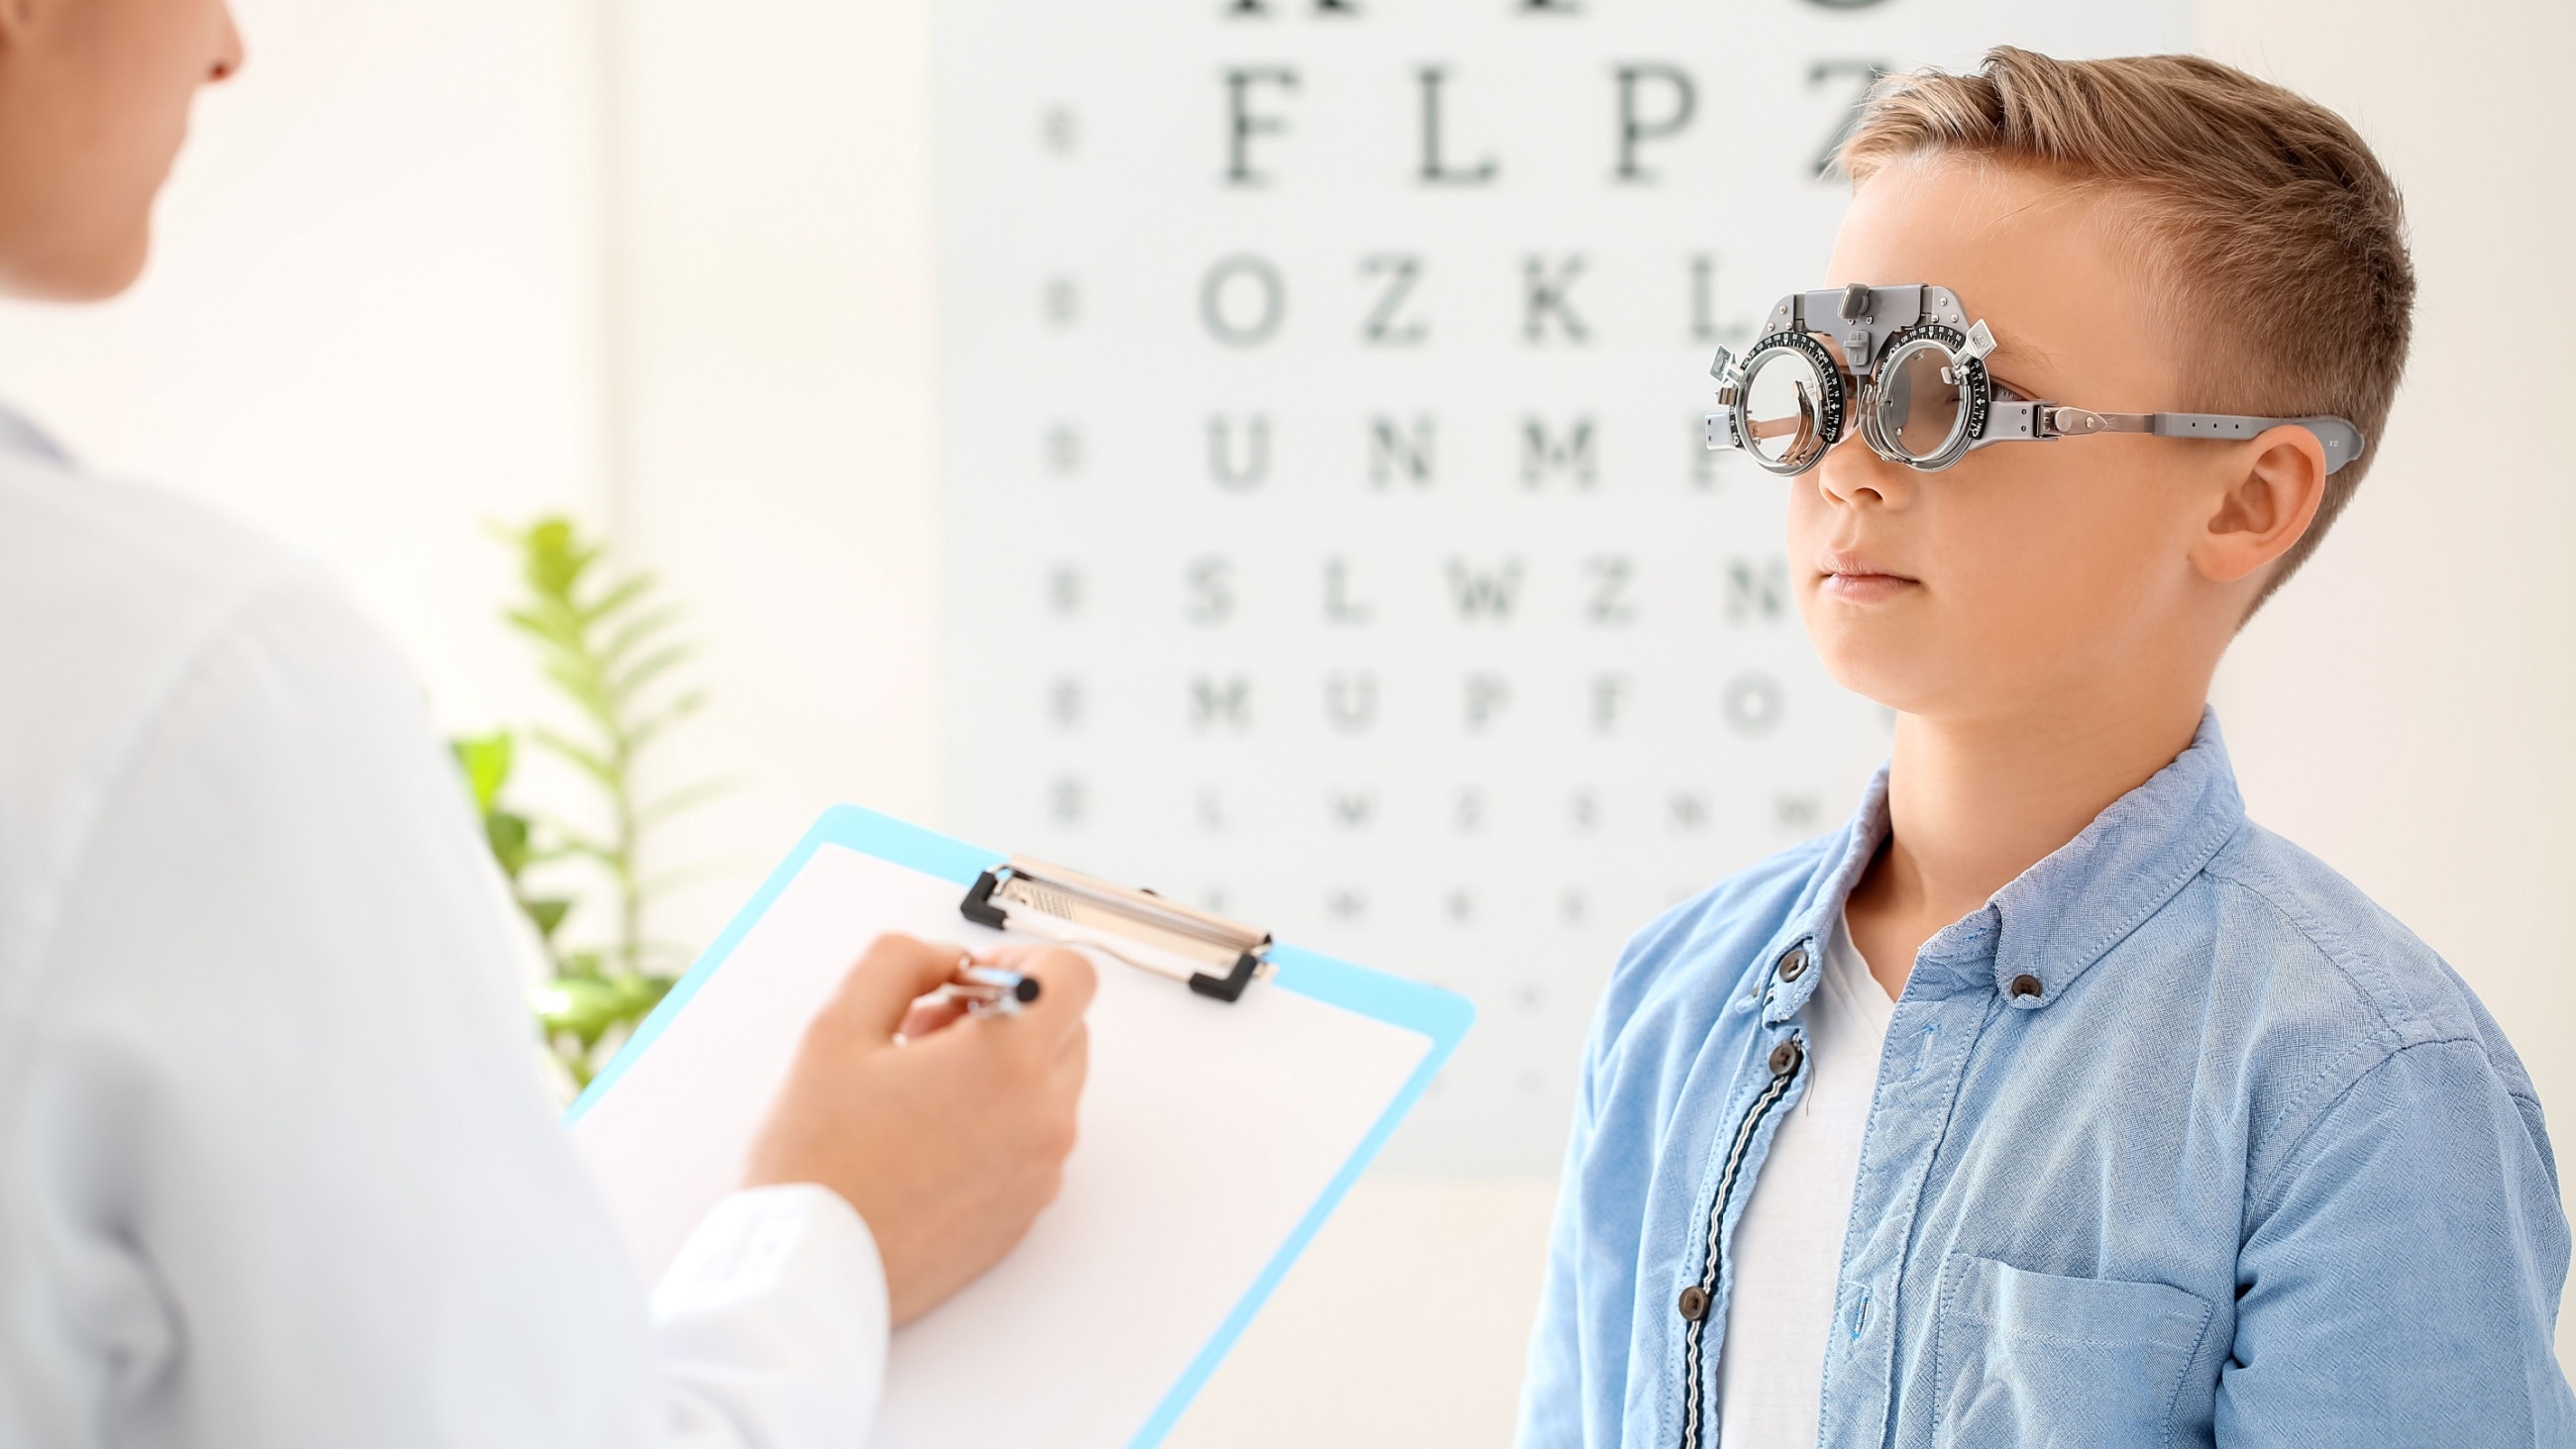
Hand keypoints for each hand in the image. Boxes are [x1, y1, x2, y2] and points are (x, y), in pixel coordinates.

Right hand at [743, 933, 1095, 1323]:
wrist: (810, 1272)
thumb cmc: (818, 1165)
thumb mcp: (837, 1027)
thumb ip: (901, 961)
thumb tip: (945, 957)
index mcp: (1009, 1065)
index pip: (1072, 976)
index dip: (1023, 960)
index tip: (977, 977)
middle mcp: (1043, 1121)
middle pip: (1065, 1029)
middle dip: (1006, 1015)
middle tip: (929, 1030)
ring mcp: (1040, 1173)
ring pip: (1049, 1088)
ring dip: (1000, 1070)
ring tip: (918, 1087)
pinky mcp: (1024, 1214)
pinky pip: (1032, 1144)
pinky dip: (997, 1124)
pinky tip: (927, 1136)